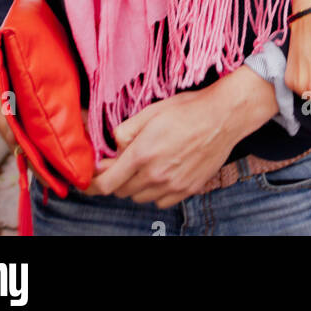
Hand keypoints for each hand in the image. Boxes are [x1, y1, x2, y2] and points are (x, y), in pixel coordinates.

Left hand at [85, 67, 277, 208]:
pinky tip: (161, 173)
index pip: (107, 182)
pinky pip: (160, 201)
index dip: (93, 185)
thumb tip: (112, 148)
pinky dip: (154, 192)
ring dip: (135, 185)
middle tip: (121, 162)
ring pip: (140, 197)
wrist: (223, 117)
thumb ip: (126, 131)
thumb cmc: (187, 109)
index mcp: (143, 153)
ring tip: (145, 164)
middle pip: (122, 191)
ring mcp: (173, 185)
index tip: (87, 183)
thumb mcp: (151, 111)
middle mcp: (156, 174)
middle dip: (116, 179)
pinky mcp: (187, 190)